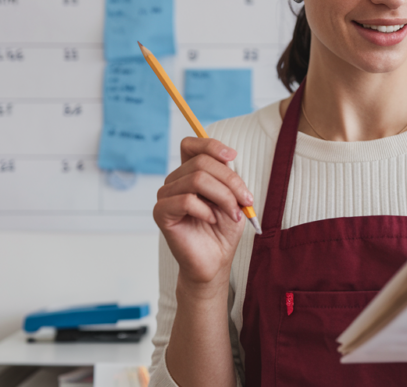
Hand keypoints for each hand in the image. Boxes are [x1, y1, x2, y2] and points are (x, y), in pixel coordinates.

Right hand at [154, 137, 253, 288]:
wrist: (215, 260)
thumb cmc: (223, 229)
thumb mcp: (233, 197)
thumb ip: (227, 176)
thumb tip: (227, 157)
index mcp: (190, 173)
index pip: (191, 144)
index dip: (211, 145)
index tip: (232, 156)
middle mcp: (175, 180)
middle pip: (201, 162)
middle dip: (230, 180)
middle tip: (246, 201)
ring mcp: (165, 196)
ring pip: (197, 180)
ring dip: (223, 196)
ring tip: (233, 214)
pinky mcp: (161, 213)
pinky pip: (185, 200)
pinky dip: (206, 210)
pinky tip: (211, 220)